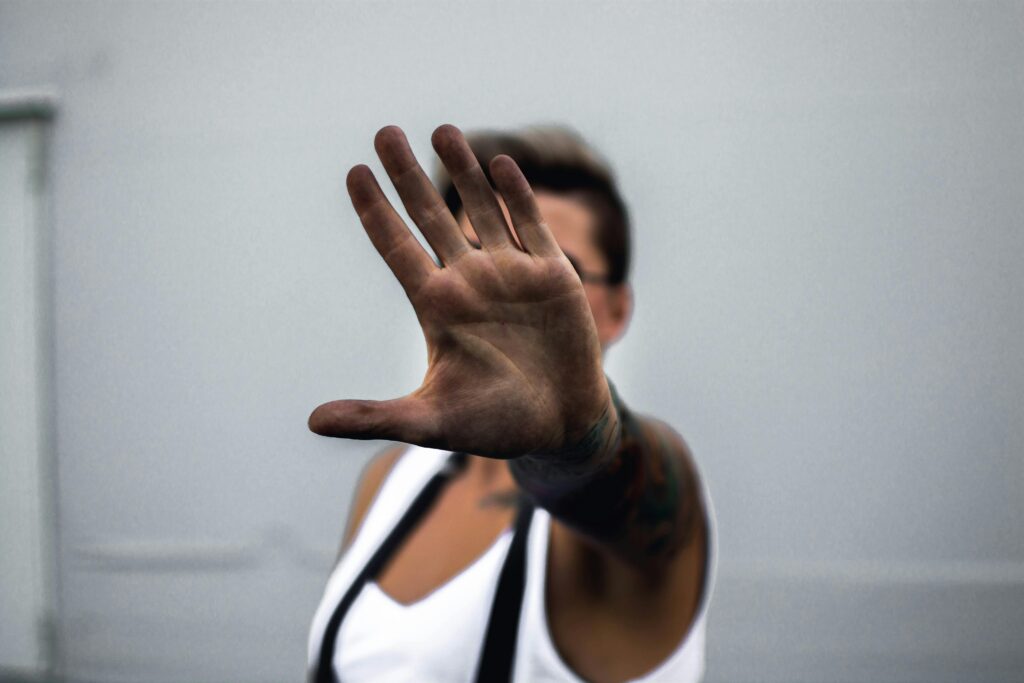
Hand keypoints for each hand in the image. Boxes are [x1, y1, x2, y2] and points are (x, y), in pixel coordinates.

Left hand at [309, 125, 611, 458]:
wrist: (560, 426)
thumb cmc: (493, 425)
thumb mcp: (429, 422)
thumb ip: (375, 416)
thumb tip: (313, 421)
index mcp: (436, 307)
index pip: (397, 246)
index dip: (375, 210)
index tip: (353, 172)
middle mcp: (469, 281)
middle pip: (430, 216)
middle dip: (407, 174)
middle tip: (384, 132)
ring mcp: (511, 274)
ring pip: (481, 208)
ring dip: (462, 170)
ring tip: (441, 130)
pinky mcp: (552, 276)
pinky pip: (530, 225)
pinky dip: (516, 194)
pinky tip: (499, 163)